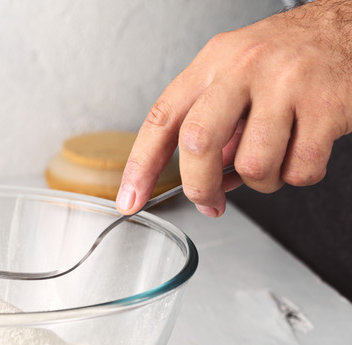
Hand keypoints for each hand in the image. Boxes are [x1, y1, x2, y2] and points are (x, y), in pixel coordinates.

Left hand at [117, 0, 351, 216]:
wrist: (348, 29)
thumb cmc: (285, 58)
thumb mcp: (235, 74)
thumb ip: (212, 123)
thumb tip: (202, 182)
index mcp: (213, 63)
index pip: (162, 118)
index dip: (140, 165)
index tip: (129, 199)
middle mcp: (245, 69)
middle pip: (198, 143)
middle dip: (199, 185)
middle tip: (209, 200)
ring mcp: (287, 86)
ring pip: (252, 166)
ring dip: (260, 182)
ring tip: (272, 159)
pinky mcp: (327, 107)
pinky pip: (299, 170)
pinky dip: (298, 175)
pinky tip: (302, 152)